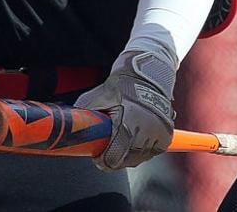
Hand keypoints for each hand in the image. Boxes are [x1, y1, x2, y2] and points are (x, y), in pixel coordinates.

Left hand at [75, 46, 175, 169]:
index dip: (104, 160)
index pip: (115, 155)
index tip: (97, 158)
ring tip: (120, 144)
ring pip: (139, 158)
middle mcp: (147, 129)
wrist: (148, 76)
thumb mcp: (100, 94)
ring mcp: (159, 134)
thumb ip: (86, 111)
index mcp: (129, 120)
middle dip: (114, 159)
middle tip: (106, 153)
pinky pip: (151, 153)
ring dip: (128, 156)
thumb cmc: (122, 85)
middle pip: (127, 160)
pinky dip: (142, 151)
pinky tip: (134, 141)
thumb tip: (70, 127)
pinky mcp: (166, 136)